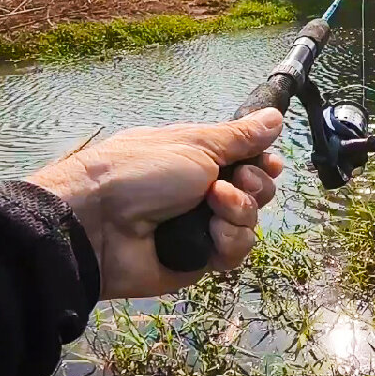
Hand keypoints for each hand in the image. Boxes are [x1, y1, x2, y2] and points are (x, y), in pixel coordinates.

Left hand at [27, 108, 284, 298]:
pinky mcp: (199, 260)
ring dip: (240, 211)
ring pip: (249, 223)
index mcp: (199, 159)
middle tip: (231, 180)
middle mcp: (204, 192)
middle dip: (253, 185)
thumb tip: (276, 115)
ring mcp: (202, 227)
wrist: (98, 221)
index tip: (269, 162)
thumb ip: (239, 136)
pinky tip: (212, 232)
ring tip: (214, 203)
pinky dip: (229, 240)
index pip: (247, 162)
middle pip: (255, 192)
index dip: (262, 163)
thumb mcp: (194, 143)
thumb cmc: (143, 170)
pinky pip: (234, 252)